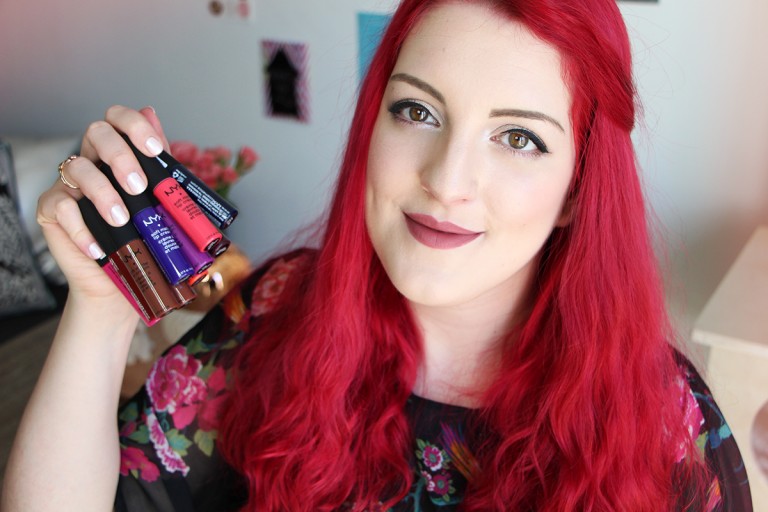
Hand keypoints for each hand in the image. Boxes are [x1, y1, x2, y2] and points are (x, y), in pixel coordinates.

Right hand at [36, 105, 169, 313]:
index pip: (118, 120)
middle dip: (120, 156)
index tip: (154, 149)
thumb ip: (158, 161)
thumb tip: (152, 113)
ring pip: (77, 169)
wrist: (119, 284)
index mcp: (119, 154)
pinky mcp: (52, 211)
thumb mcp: (159, 201)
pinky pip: (60, 207)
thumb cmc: (141, 240)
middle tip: (139, 188)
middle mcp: (92, 162)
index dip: (134, 125)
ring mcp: (70, 185)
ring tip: (121, 220)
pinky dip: (81, 228)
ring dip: (103, 193)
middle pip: (96, 133)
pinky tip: (98, 246)